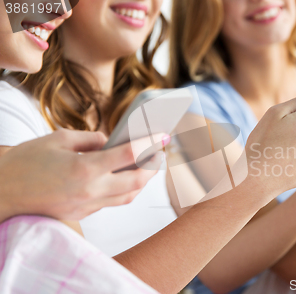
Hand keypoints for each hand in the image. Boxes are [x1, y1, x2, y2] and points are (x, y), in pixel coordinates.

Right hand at [0, 129, 165, 221]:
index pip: (129, 154)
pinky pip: (113, 202)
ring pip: (129, 196)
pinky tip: (125, 177)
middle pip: (137, 181)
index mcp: (85, 168)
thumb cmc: (26, 161)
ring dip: (143, 181)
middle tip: (160, 152)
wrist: (1, 192)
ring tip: (147, 165)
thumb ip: (91, 139)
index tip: (163, 135)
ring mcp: (87, 205)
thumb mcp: (58, 139)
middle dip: (154, 166)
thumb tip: (111, 141)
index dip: (150, 142)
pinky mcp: (83, 213)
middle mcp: (90, 190)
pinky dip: (125, 190)